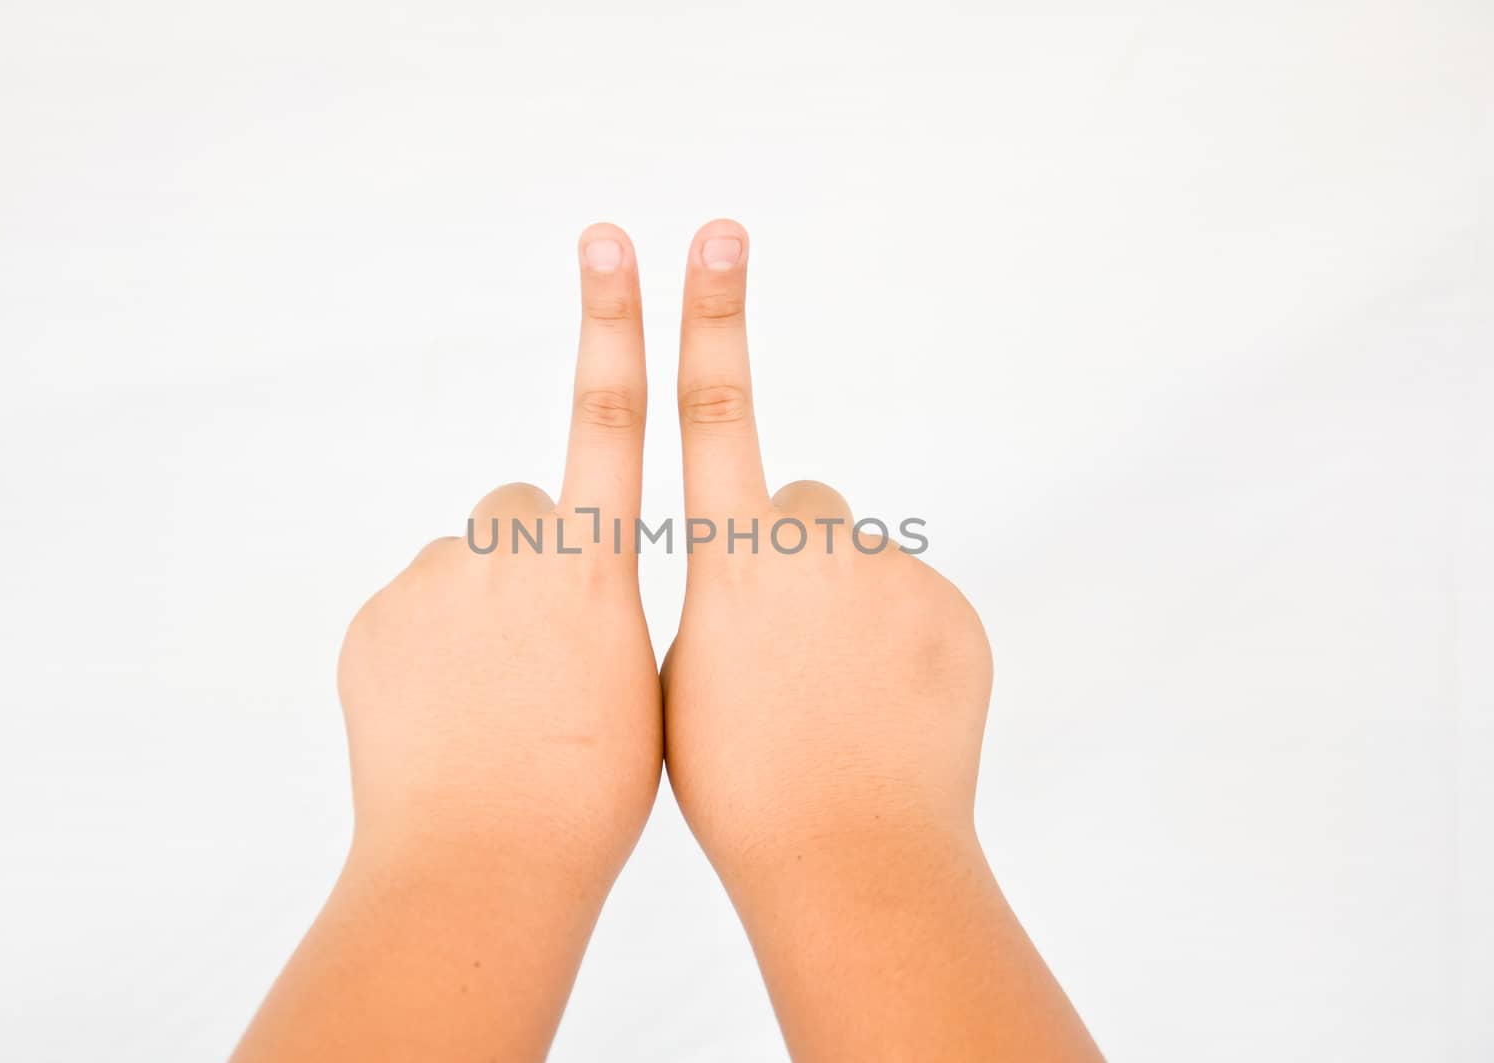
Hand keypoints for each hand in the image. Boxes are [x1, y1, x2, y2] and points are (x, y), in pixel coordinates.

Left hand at [233, 223, 660, 1062]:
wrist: (477, 871)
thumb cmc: (589, 796)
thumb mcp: (642, 690)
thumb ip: (604, 603)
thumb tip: (567, 578)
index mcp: (591, 568)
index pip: (609, 418)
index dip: (614, 324)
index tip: (610, 242)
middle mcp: (508, 553)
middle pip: (526, 513)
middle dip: (538, 562)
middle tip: (540, 660)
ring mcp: (430, 584)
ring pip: (468, 568)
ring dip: (481, 613)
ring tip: (491, 705)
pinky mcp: (376, 621)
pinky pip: (416, 608)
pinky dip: (432, 649)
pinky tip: (445, 719)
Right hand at [662, 220, 1100, 1060]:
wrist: (852, 858)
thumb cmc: (739, 784)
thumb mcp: (681, 681)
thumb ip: (718, 594)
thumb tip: (755, 564)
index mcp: (734, 560)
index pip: (716, 411)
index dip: (710, 318)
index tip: (716, 238)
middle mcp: (816, 546)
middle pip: (799, 508)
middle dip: (790, 558)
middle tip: (791, 656)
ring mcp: (894, 576)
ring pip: (858, 561)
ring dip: (847, 607)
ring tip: (841, 698)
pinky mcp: (950, 610)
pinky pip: (912, 601)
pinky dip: (900, 642)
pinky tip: (888, 709)